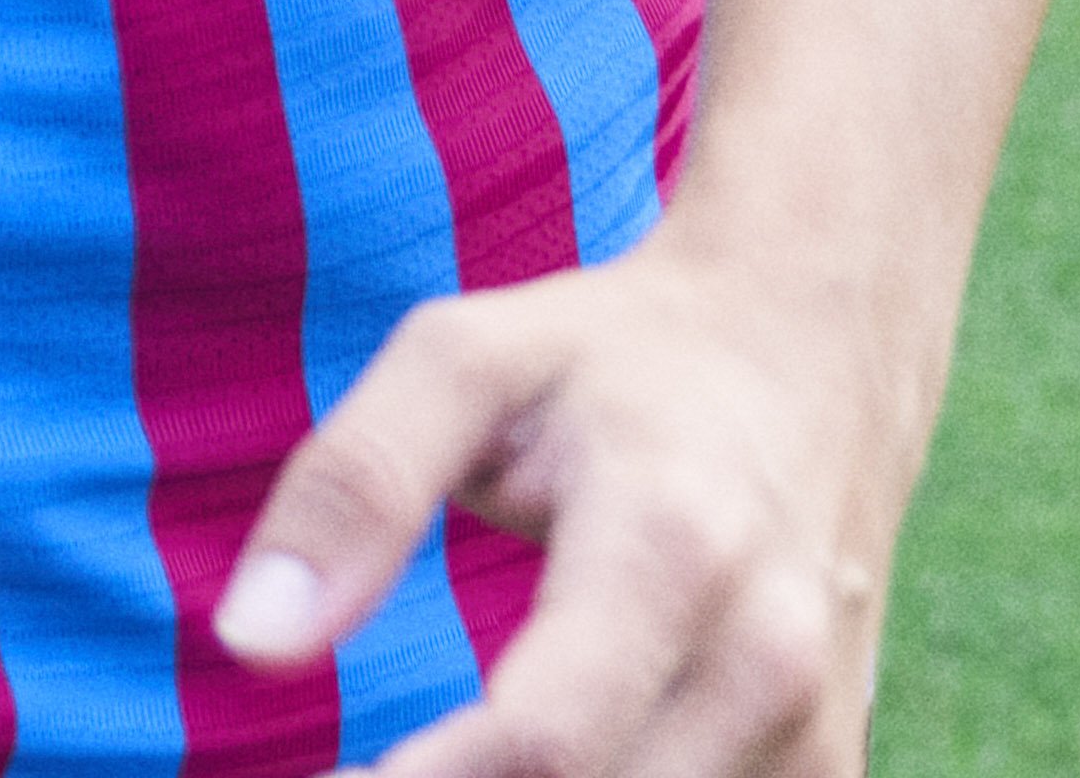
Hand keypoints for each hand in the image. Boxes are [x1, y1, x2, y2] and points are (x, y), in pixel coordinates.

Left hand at [213, 227, 939, 776]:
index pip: (544, 744)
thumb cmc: (612, 357)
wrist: (814, 344)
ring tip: (432, 763)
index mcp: (670, 547)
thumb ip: (355, 484)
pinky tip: (531, 774)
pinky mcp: (829, 769)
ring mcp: (814, 728)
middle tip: (358, 775)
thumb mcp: (466, 359)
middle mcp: (765, 657)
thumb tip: (249, 640)